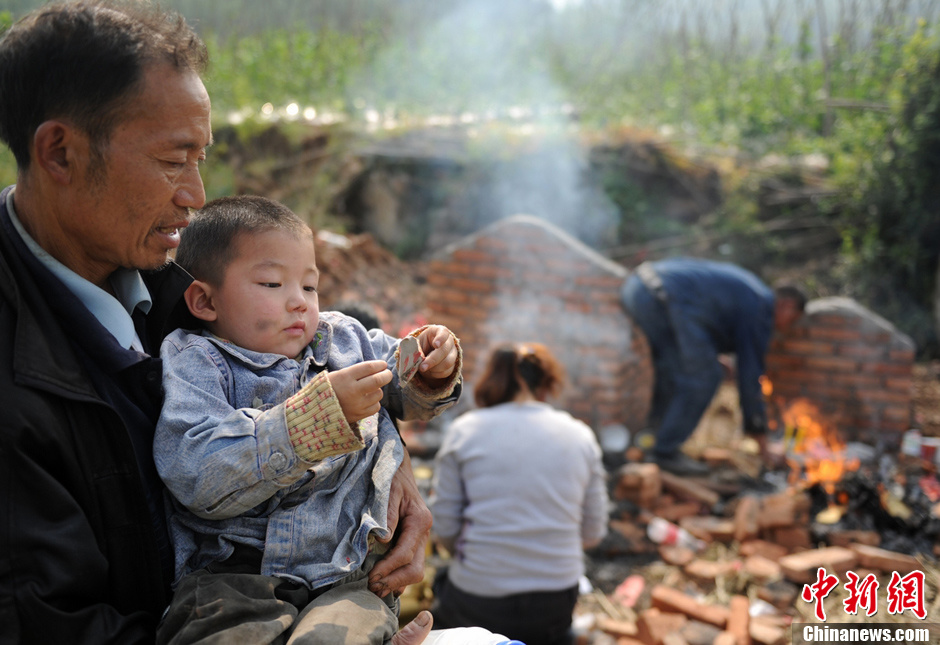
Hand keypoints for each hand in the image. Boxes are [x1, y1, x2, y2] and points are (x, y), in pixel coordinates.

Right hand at [328, 360, 391, 423]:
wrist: (316, 411)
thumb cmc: (328, 389)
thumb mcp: (337, 375)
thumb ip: (355, 372)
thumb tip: (376, 369)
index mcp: (345, 377)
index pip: (369, 368)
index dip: (379, 365)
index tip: (383, 365)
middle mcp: (352, 390)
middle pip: (378, 380)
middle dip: (386, 375)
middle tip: (387, 374)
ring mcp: (357, 404)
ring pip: (378, 394)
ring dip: (377, 390)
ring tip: (369, 390)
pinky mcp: (359, 415)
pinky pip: (376, 407)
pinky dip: (374, 402)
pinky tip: (366, 400)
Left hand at [368, 451, 431, 597]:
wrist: (399, 469)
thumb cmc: (392, 478)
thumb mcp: (389, 490)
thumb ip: (388, 514)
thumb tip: (384, 539)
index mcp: (420, 521)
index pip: (406, 554)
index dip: (389, 568)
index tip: (372, 576)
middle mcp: (423, 533)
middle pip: (415, 568)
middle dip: (394, 581)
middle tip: (373, 587)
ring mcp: (420, 539)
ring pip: (415, 570)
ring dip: (396, 583)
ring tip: (376, 589)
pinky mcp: (413, 542)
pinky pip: (410, 565)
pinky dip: (398, 578)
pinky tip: (383, 583)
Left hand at [415, 325, 456, 383]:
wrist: (424, 355)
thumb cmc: (419, 346)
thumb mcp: (415, 344)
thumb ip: (417, 349)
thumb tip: (419, 359)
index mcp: (439, 331)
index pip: (443, 333)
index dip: (441, 338)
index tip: (436, 345)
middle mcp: (449, 341)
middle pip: (444, 351)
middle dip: (432, 360)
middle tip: (422, 367)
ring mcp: (453, 353)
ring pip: (447, 363)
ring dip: (434, 369)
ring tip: (424, 369)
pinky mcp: (453, 365)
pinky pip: (447, 372)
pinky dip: (436, 374)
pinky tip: (429, 371)